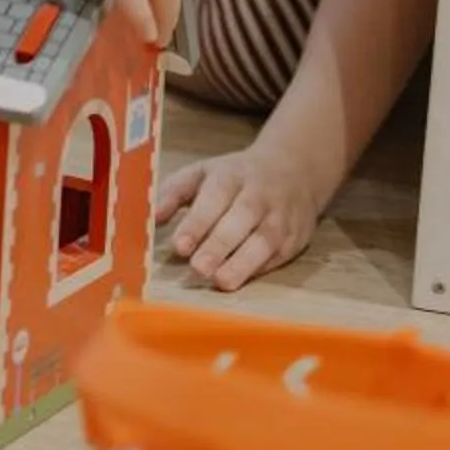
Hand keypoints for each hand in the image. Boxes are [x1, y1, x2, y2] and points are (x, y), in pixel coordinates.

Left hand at [157, 145, 325, 290]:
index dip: (197, 223)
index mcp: (230, 176)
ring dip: (243, 263)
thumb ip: (175, 192)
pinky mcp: (295, 238)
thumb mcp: (203, 172)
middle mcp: (258, 195)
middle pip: (241, 219)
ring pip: (265, 240)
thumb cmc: (237, 176)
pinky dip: (260, 269)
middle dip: (219, 245)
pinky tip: (242, 280)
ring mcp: (280, 217)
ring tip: (221, 281)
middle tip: (199, 268)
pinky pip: (278, 255)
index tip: (181, 246)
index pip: (214, 199)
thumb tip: (154, 217)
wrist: (295, 168)